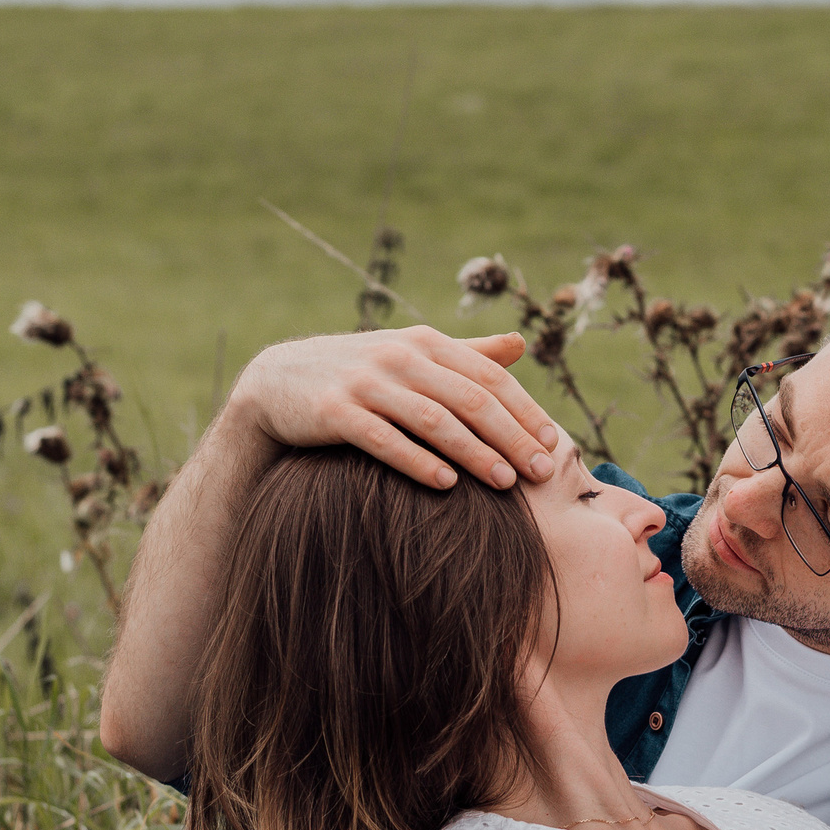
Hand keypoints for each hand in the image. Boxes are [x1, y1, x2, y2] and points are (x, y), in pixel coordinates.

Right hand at [228, 326, 561, 490]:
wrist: (276, 383)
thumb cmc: (359, 374)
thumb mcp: (411, 354)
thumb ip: (466, 353)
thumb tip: (520, 345)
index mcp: (425, 343)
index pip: (489, 376)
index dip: (525, 410)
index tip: (553, 445)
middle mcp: (399, 356)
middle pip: (470, 399)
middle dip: (511, 437)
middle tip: (541, 472)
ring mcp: (365, 383)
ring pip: (433, 419)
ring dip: (474, 453)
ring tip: (505, 484)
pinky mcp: (334, 412)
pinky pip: (383, 439)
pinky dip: (417, 461)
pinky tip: (446, 486)